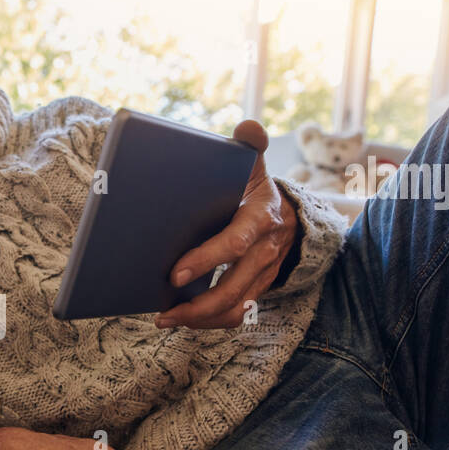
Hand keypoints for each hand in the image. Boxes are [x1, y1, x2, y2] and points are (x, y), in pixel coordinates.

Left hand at [155, 119, 298, 328]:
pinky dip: (209, 322)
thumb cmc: (253, 190)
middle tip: (164, 310)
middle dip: (198, 304)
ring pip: (234, 307)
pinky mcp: (256, 289)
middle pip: (233, 287)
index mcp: (260, 218)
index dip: (206, 260)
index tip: (174, 274)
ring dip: (200, 319)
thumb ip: (250, 145)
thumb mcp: (253, 165)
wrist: (284, 215)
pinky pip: (236, 314)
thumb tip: (248, 127)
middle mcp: (265, 251)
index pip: (235, 243)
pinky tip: (182, 320)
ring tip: (166, 320)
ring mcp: (263, 274)